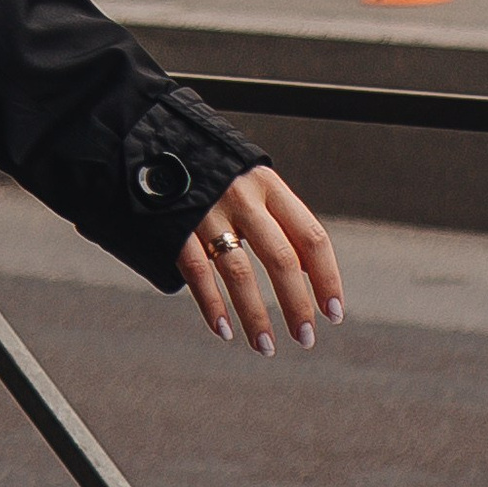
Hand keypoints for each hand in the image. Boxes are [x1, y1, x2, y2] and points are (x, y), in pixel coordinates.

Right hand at [179, 168, 342, 355]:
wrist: (153, 140)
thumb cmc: (215, 170)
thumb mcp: (253, 182)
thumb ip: (281, 220)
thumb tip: (312, 272)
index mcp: (268, 185)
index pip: (310, 236)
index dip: (327, 278)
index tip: (334, 313)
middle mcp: (242, 197)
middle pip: (280, 258)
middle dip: (296, 304)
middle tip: (305, 338)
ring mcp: (207, 211)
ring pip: (238, 272)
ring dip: (255, 315)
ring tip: (266, 346)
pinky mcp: (175, 225)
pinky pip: (197, 273)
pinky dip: (212, 305)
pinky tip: (224, 330)